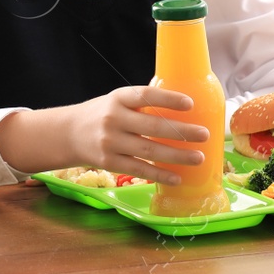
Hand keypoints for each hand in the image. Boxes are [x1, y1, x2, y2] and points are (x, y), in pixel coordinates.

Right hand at [67, 86, 211, 185]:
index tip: (190, 104)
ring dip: (177, 156)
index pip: (146, 96)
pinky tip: (177, 177)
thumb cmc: (103, 114)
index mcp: (118, 98)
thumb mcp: (117, 101)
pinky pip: (139, 169)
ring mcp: (110, 142)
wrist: (68, 133)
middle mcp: (114, 118)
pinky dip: (160, 175)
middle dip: (182, 132)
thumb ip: (142, 103)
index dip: (168, 99)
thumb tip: (182, 105)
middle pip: (152, 127)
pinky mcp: (109, 162)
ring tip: (198, 157)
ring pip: (149, 151)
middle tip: (204, 135)